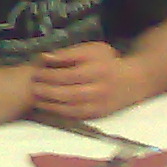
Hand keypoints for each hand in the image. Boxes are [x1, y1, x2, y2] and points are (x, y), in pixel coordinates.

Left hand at [31, 41, 152, 120]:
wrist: (134, 80)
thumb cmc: (108, 62)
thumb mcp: (91, 50)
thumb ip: (68, 53)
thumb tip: (44, 57)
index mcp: (98, 71)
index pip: (68, 75)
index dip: (49, 75)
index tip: (35, 72)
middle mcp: (100, 90)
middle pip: (68, 93)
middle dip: (46, 90)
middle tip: (32, 86)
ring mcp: (100, 104)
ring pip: (71, 107)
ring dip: (49, 104)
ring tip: (35, 98)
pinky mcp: (99, 114)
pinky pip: (76, 116)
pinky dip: (59, 113)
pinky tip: (46, 107)